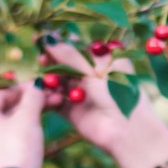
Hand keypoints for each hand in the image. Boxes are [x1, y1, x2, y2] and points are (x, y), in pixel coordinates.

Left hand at [0, 80, 50, 167]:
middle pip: (5, 109)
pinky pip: (10, 138)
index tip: (41, 86)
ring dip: (30, 115)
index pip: (0, 94)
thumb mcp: (28, 115)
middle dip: (30, 103)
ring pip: (9, 124)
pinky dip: (24, 131)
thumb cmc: (19, 145)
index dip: (23, 88)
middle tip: (50, 97)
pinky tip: (40, 126)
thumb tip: (37, 85)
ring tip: (51, 108)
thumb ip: (33, 96)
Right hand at [42, 38, 167, 167]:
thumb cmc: (117, 91)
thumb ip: (69, 54)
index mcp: (101, 60)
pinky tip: (45, 95)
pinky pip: (55, 101)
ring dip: (48, 79)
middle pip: (63, 64)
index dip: (59, 42)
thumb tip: (47, 38)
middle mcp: (90, 76)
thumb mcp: (93, 68)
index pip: (76, 47)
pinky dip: (48, 98)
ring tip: (42, 79)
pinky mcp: (72, 112)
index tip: (41, 38)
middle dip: (50, 61)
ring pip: (57, 82)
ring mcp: (81, 94)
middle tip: (41, 59)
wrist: (126, 129)